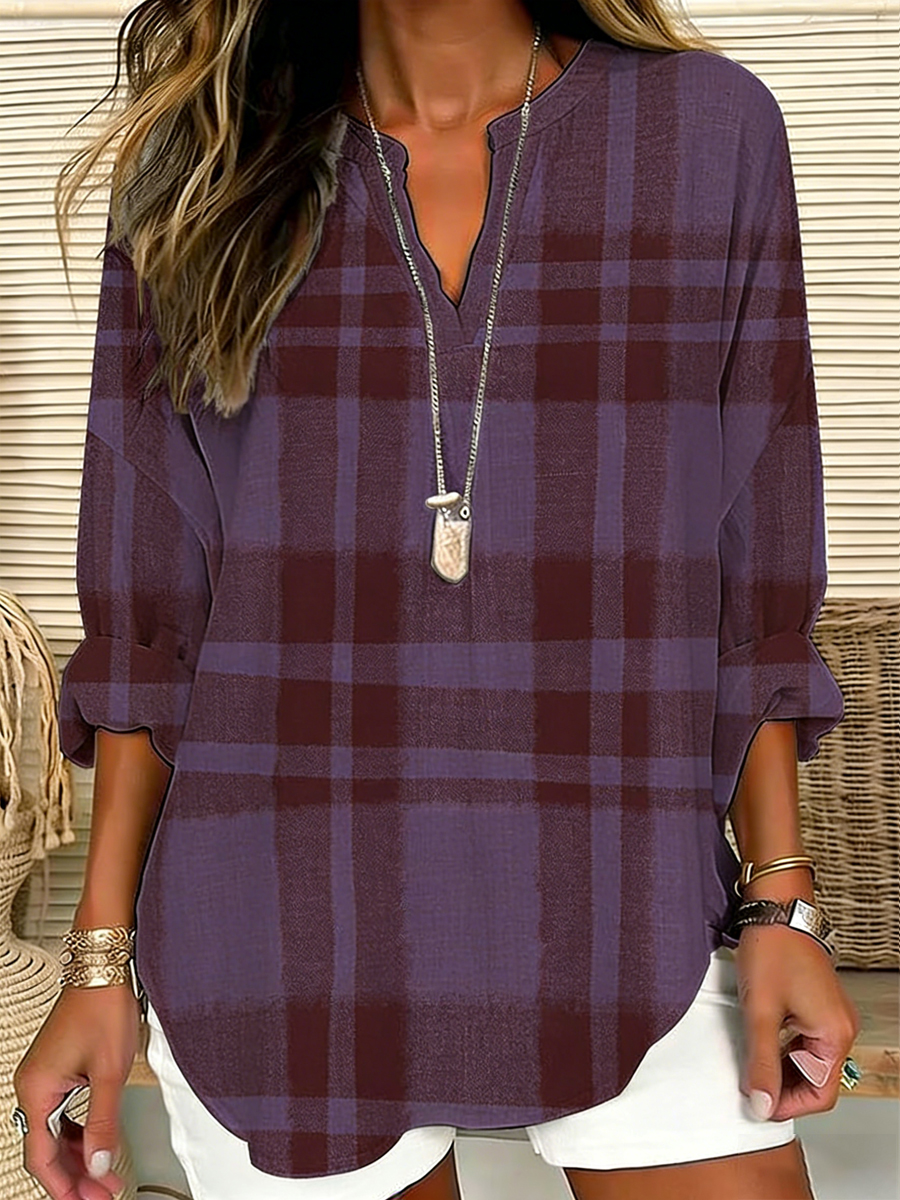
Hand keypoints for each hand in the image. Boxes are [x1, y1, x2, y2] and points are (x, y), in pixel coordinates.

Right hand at [12, 983, 136, 1198]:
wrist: (104, 970)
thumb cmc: (103, 1009)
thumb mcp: (109, 1072)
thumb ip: (104, 1123)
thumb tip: (102, 1164)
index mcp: (36, 1090)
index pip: (41, 1156)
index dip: (64, 1186)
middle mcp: (33, 1086)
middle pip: (46, 1148)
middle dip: (75, 1175)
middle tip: (103, 1193)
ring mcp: (44, 1079)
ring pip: (55, 1133)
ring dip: (79, 1156)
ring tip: (105, 1175)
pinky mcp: (57, 1071)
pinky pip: (62, 1115)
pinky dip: (79, 1133)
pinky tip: (97, 1145)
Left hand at [735, 922, 860, 1121]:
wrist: (775, 908)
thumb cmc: (773, 950)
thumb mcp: (761, 1013)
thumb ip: (761, 1063)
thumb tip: (761, 1103)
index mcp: (834, 1034)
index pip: (821, 1094)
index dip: (787, 1105)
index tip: (757, 1104)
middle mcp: (840, 1027)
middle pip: (816, 1080)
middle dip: (783, 1087)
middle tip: (749, 1085)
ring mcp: (831, 1015)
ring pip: (809, 1061)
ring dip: (781, 1068)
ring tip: (750, 1064)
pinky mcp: (818, 1005)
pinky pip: (806, 1041)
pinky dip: (784, 1049)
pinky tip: (760, 1043)